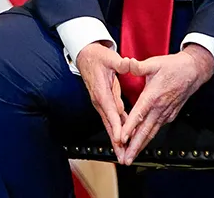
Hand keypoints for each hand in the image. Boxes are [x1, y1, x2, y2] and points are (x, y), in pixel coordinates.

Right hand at [75, 41, 127, 160]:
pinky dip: (117, 130)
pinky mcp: (104, 103)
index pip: (110, 111)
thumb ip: (120, 63)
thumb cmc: (97, 56)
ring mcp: (101, 103)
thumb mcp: (109, 57)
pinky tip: (124, 139)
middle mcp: (100, 100)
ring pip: (110, 125)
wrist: (85, 55)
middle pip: (109, 124)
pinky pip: (112, 119)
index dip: (116, 125)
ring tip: (124, 154)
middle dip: (116, 142)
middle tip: (122, 157)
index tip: (121, 138)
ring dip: (117, 140)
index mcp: (101, 91)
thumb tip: (128, 63)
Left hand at [117, 44, 213, 164]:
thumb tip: (127, 63)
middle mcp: (160, 108)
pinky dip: (148, 138)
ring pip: (151, 133)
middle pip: (145, 131)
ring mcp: (166, 113)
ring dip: (141, 146)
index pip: (139, 114)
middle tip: (125, 159)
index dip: (130, 127)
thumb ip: (139, 66)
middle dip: (134, 147)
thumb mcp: (154, 63)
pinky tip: (141, 144)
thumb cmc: (173, 66)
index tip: (121, 138)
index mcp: (153, 95)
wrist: (194, 71)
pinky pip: (156, 129)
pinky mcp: (169, 115)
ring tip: (130, 157)